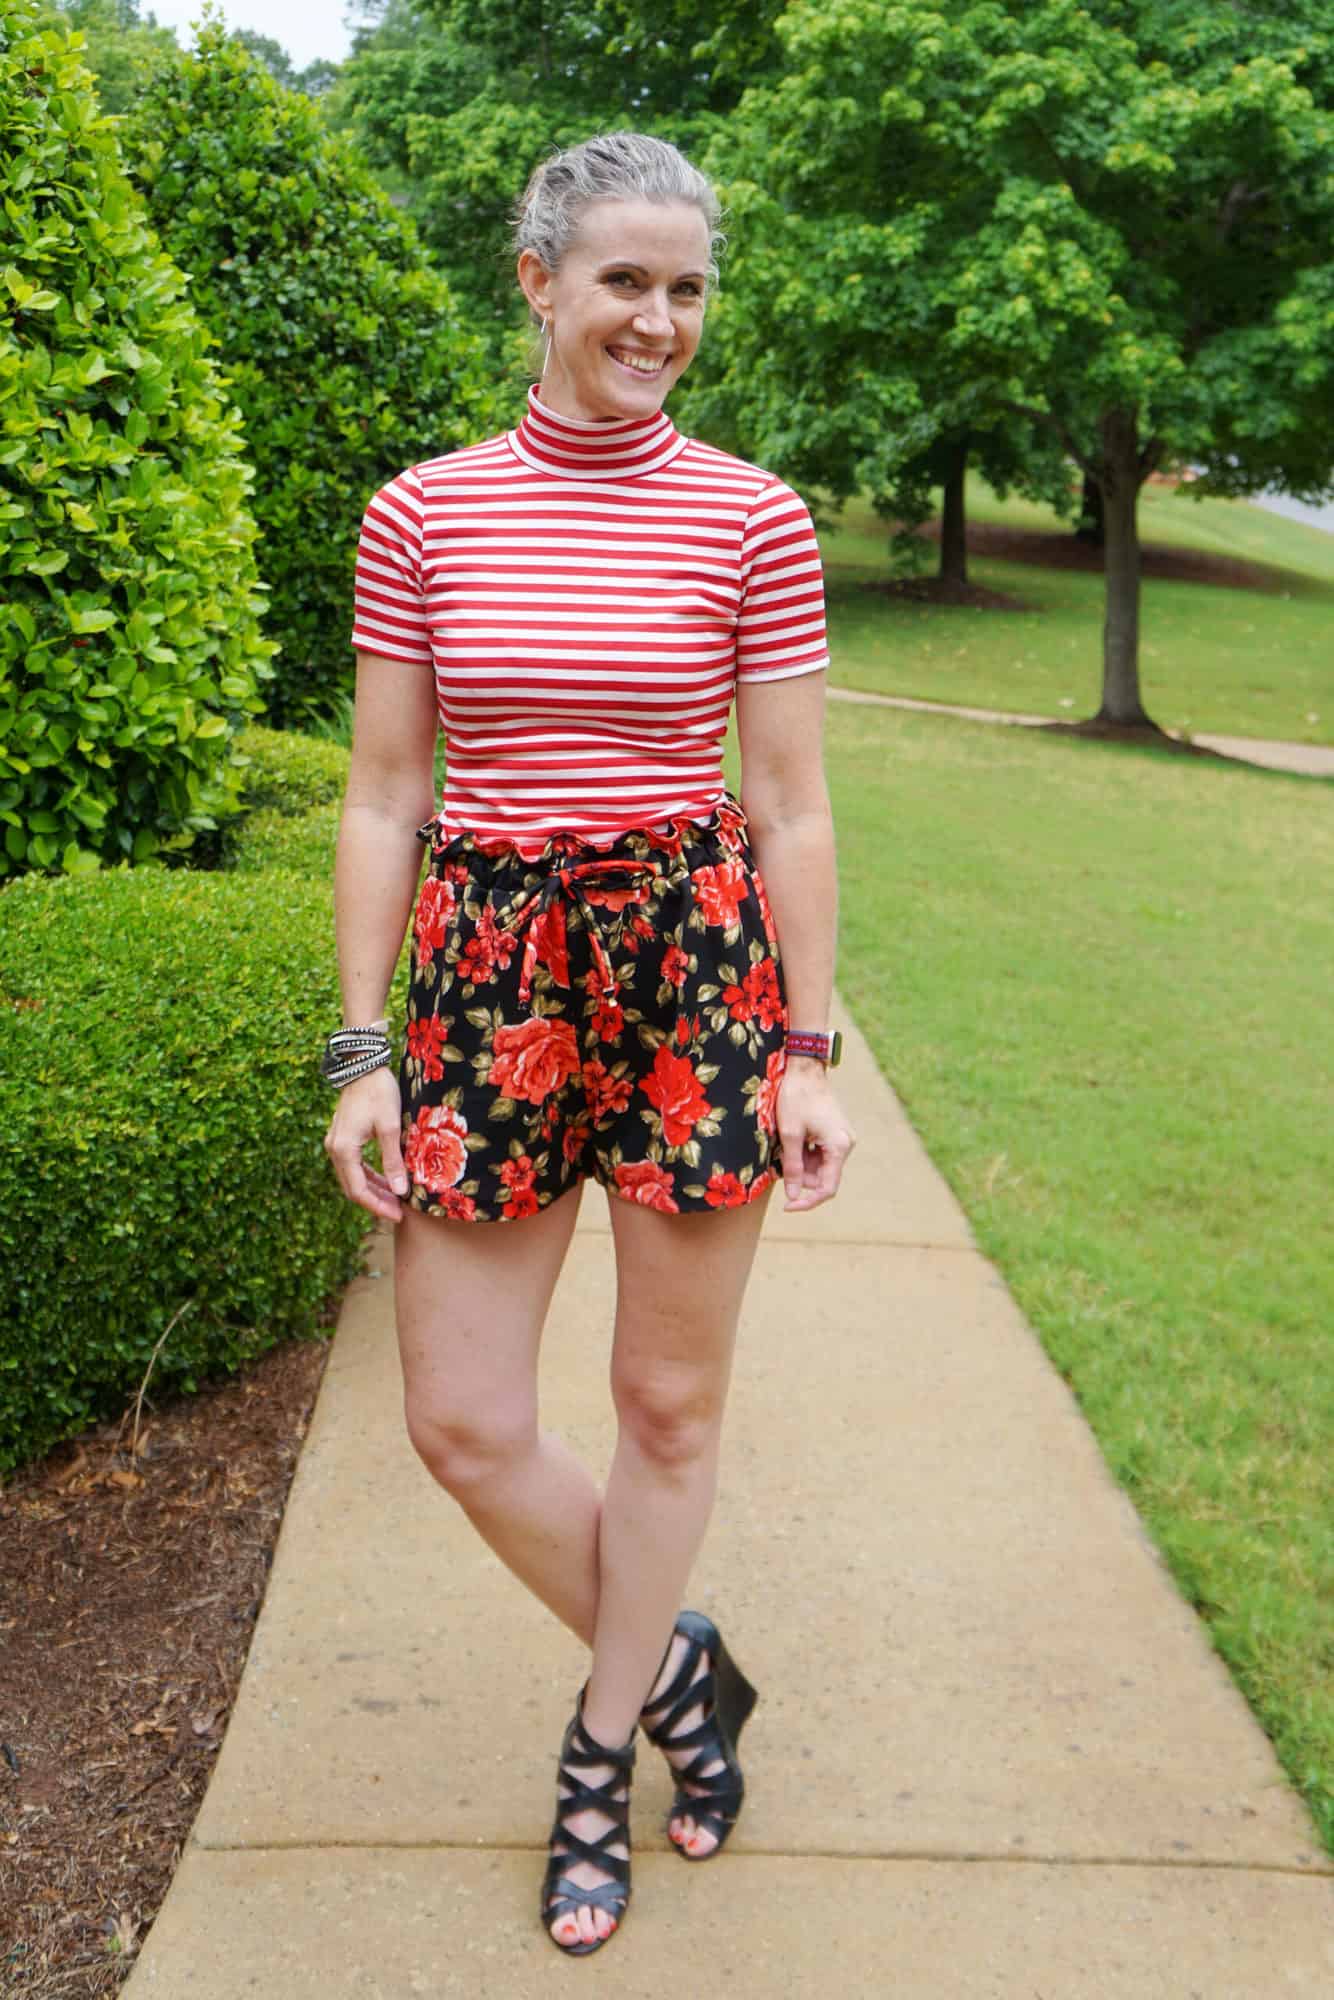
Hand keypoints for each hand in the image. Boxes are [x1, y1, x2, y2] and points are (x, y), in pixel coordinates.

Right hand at [323, 1066, 409, 1223]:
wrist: (363, 1065)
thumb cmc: (378, 1092)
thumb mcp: (390, 1127)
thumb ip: (393, 1160)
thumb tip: (400, 1190)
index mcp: (344, 1150)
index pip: (358, 1191)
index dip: (378, 1206)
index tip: (398, 1215)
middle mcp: (334, 1149)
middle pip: (353, 1187)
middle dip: (376, 1202)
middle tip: (399, 1212)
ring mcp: (336, 1143)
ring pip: (353, 1177)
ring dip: (373, 1190)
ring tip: (395, 1200)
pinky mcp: (342, 1138)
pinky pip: (353, 1165)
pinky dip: (369, 1176)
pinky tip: (386, 1180)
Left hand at [776, 1060, 855, 1211]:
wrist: (805, 1069)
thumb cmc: (796, 1098)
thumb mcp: (790, 1134)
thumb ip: (792, 1167)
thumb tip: (792, 1196)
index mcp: (839, 1147)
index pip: (827, 1188)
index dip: (807, 1201)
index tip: (787, 1206)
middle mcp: (846, 1145)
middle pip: (823, 1178)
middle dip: (800, 1177)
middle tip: (779, 1163)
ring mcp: (842, 1139)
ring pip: (820, 1167)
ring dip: (800, 1164)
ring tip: (785, 1146)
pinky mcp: (835, 1133)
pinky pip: (820, 1155)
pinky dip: (804, 1155)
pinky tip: (792, 1141)